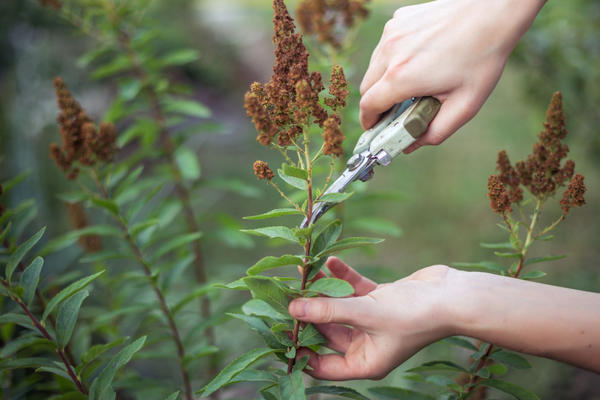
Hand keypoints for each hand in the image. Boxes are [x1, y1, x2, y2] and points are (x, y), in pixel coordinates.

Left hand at [288, 258, 453, 379]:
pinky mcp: (380, 301)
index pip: (322, 364)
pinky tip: (330, 262)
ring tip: (304, 272)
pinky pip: (353, 290)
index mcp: (364, 362)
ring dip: (324, 290)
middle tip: (288, 293)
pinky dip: (343, 278)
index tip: (280, 330)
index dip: (300, 350)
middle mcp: (366, 345)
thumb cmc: (414, 314)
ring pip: (338, 307)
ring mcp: (372, 321)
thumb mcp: (365, 313)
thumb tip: (293, 309)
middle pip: (327, 331)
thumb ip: (328, 310)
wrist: (453, 296)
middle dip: (309, 312)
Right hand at [359, 0, 545, 152]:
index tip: (374, 129)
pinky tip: (419, 59)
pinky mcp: (398, 20)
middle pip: (366, 87)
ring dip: (384, 80)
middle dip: (376, 103)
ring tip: (412, 84)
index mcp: (402, 77)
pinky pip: (386, 47)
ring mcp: (392, 33)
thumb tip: (412, 145)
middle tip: (394, 111)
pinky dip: (393, 58)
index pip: (368, 106)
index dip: (369, 121)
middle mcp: (390, 53)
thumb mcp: (465, 105)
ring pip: (374, 66)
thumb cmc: (482, 56)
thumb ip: (436, 132)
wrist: (493, 11)